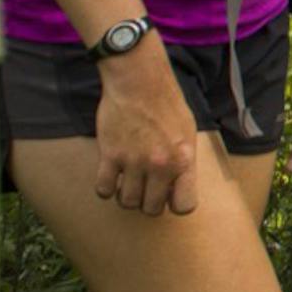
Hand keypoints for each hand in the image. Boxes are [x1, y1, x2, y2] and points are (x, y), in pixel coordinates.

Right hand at [95, 39, 198, 216]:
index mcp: (184, 159)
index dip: (175, 204)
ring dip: (126, 195)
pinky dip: (106, 188)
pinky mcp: (110, 155)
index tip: (168, 194)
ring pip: (127, 202)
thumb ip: (183, 161)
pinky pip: (104, 189)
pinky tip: (111, 175)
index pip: (185, 205)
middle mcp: (161, 165)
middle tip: (146, 186)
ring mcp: (134, 162)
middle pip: (151, 209)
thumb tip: (177, 186)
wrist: (140, 82)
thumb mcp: (187, 133)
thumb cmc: (166, 105)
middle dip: (148, 202)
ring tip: (129, 181)